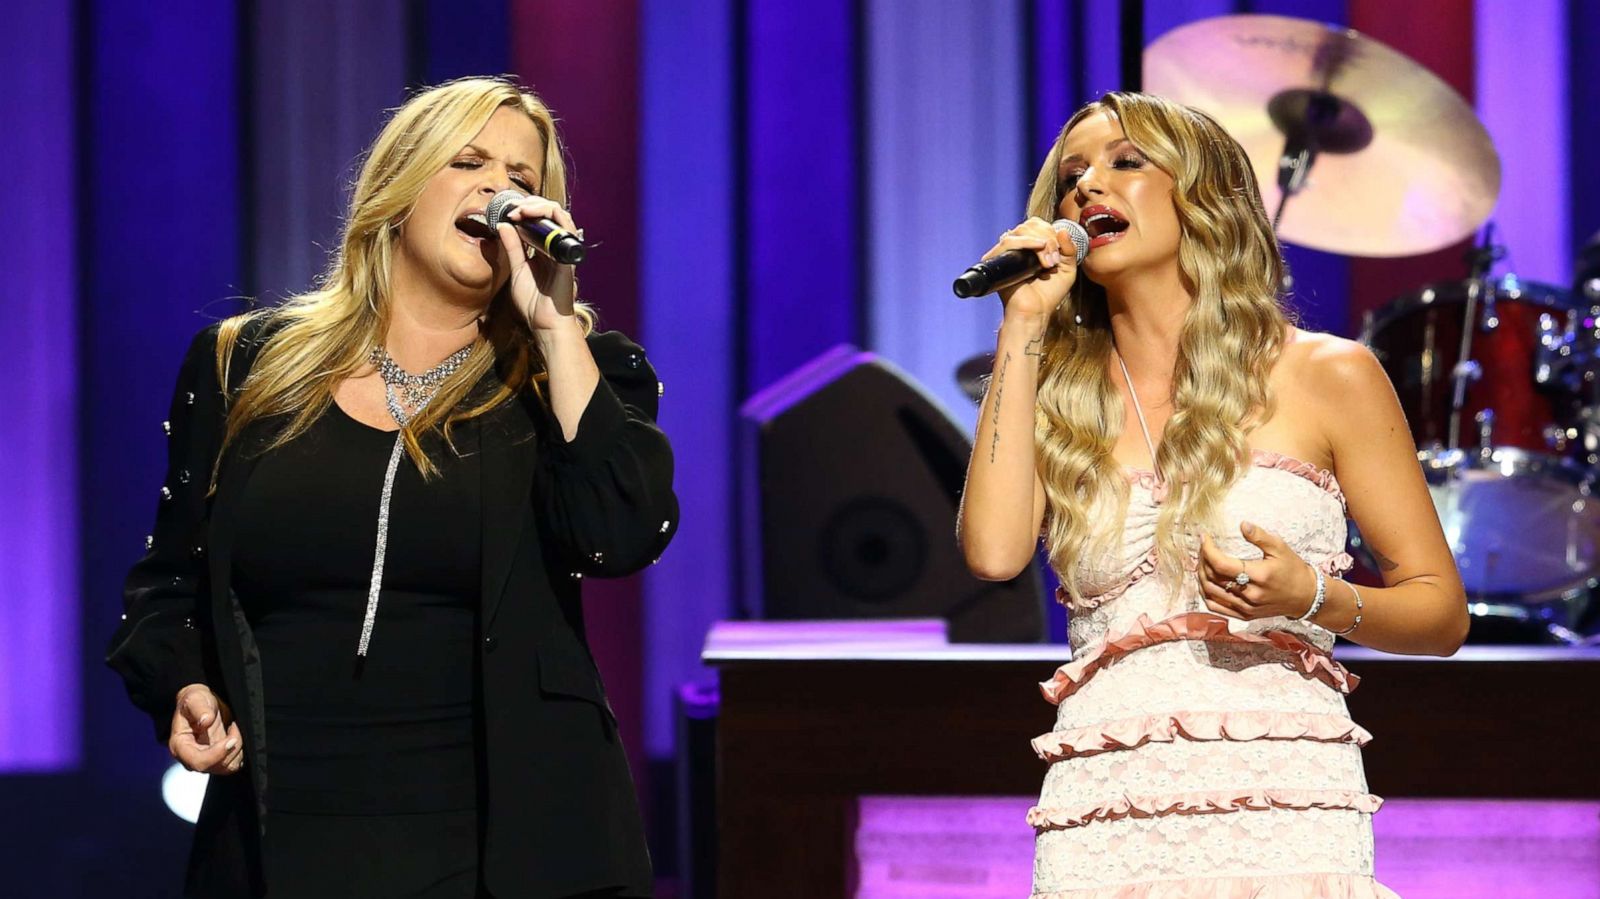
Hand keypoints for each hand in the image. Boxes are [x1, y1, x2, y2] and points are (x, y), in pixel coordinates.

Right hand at [169, 684, 243, 775]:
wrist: (203, 703)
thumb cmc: (195, 701)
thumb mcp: (195, 699)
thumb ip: (199, 708)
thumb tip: (205, 720)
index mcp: (180, 746)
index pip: (198, 762)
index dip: (217, 754)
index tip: (231, 739)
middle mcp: (191, 757)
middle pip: (214, 767)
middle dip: (230, 749)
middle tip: (233, 727)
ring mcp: (205, 759)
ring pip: (226, 767)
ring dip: (236, 749)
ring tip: (233, 729)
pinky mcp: (218, 758)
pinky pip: (233, 764)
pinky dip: (239, 752)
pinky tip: (235, 736)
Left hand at [492, 195, 580, 330]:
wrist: (544, 322)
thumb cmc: (532, 301)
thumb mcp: (516, 269)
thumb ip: (512, 247)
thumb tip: (503, 225)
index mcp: (544, 249)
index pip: (539, 220)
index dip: (524, 210)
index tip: (506, 211)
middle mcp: (555, 246)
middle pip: (550, 213)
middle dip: (530, 204)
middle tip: (512, 207)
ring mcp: (563, 249)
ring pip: (559, 214)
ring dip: (538, 206)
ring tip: (520, 209)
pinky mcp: (566, 255)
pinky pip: (565, 228)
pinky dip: (548, 216)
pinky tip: (530, 216)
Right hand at [985, 217, 1079, 321]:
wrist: (1034, 312)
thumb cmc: (1048, 296)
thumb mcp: (1067, 270)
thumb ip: (1069, 249)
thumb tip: (1062, 230)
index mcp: (1033, 248)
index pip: (1039, 225)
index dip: (1051, 232)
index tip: (1059, 252)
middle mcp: (1019, 248)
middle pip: (1031, 224)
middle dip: (1048, 237)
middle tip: (1053, 258)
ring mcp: (1008, 253)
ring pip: (1022, 230)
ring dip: (1040, 241)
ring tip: (1047, 262)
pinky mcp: (998, 260)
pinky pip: (1009, 241)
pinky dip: (1027, 241)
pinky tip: (1039, 248)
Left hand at [1198, 521, 1317, 620]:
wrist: (1305, 597)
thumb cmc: (1293, 570)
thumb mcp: (1280, 548)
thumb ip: (1260, 536)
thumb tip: (1242, 525)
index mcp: (1258, 576)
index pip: (1221, 564)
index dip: (1207, 550)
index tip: (1205, 537)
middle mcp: (1250, 594)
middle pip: (1212, 578)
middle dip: (1203, 560)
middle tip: (1204, 547)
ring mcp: (1246, 608)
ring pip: (1210, 593)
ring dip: (1201, 575)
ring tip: (1203, 561)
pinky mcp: (1244, 615)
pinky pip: (1216, 607)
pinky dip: (1205, 594)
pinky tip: (1205, 581)